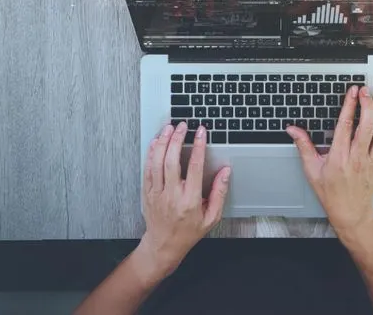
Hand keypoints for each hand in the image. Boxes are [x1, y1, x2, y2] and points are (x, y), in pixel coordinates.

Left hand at [139, 122, 230, 278]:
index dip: (198, 146)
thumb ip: (220, 192)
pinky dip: (150, 153)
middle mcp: (172, 195)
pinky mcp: (147, 193)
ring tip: (168, 128)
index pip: (194, 167)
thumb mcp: (212, 217)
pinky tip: (155, 142)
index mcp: (190, 200)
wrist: (164, 245)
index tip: (201, 133)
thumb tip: (225, 171)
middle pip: (172, 161)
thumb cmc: (188, 232)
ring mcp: (157, 193)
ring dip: (162, 142)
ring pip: (157, 163)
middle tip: (182, 126)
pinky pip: (147, 169)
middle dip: (176, 139)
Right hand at [285, 86, 372, 237]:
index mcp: (339, 156)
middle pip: (366, 126)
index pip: (345, 125)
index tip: (352, 91)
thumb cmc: (331, 192)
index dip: (349, 105)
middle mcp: (358, 157)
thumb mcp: (312, 169)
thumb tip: (293, 129)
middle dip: (368, 104)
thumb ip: (303, 146)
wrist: (349, 212)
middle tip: (366, 90)